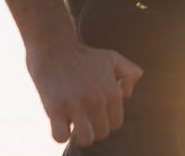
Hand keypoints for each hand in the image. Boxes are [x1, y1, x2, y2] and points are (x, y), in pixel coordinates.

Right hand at [25, 40, 143, 146]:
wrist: (54, 45)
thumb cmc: (83, 55)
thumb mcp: (112, 58)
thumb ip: (129, 74)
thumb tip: (127, 95)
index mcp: (112, 92)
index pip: (115, 124)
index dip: (104, 121)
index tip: (94, 113)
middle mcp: (97, 100)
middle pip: (101, 133)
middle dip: (92, 128)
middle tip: (82, 116)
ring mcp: (76, 105)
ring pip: (85, 139)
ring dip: (78, 134)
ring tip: (72, 122)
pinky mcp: (55, 107)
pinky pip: (60, 137)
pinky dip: (59, 133)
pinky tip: (58, 121)